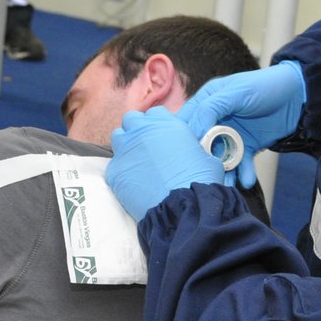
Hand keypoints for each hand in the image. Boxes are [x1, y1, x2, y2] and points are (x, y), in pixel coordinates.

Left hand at [106, 107, 223, 221]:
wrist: (181, 207)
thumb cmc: (199, 182)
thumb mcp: (206, 157)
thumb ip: (190, 147)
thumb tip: (191, 153)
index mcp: (167, 124)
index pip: (154, 113)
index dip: (157, 124)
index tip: (161, 136)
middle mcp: (143, 131)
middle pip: (131, 119)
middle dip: (137, 129)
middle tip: (146, 145)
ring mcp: (126, 149)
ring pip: (118, 136)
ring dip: (126, 145)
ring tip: (137, 161)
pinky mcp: (115, 170)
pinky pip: (114, 165)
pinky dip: (123, 171)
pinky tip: (134, 183)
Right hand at [175, 61, 304, 187]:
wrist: (298, 96)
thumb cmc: (265, 86)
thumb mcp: (236, 92)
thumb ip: (212, 108)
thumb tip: (194, 132)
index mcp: (206, 102)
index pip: (185, 123)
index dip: (181, 140)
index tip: (182, 156)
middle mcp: (215, 120)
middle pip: (200, 146)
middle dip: (202, 162)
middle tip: (203, 176)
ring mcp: (231, 135)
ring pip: (219, 158)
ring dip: (222, 172)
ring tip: (225, 185)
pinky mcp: (247, 147)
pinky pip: (240, 164)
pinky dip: (243, 173)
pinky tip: (246, 179)